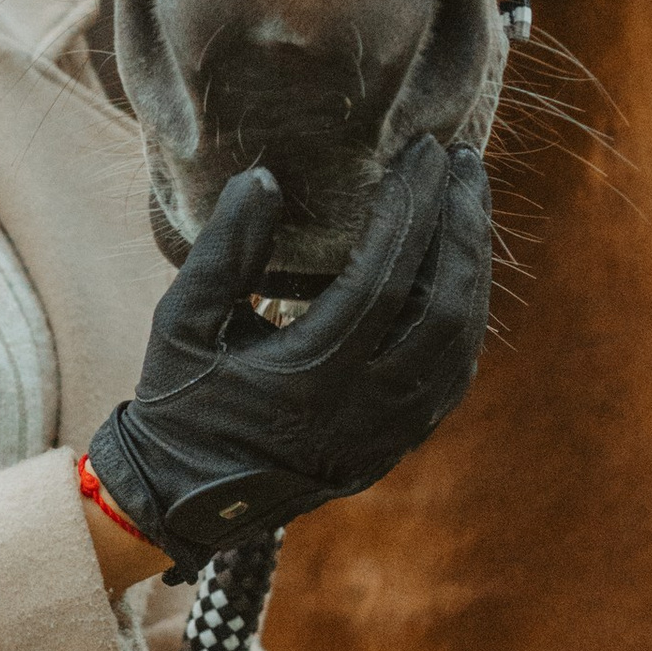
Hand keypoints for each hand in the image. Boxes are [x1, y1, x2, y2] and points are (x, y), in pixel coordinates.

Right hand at [85, 137, 491, 575]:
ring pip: (460, 342)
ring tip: (468, 204)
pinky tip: (459, 272)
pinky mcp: (397, 444)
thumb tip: (267, 178)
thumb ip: (223, 251)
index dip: (410, 209)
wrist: (185, 498)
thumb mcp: (180, 322)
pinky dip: (464, 314)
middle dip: (462, 228)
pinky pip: (451, 373)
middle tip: (465, 164)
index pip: (383, 278)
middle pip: (443, 308)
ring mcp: (389, 433)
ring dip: (472, 267)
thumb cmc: (179, 401)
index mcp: (310, 377)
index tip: (424, 152)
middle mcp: (364, 410)